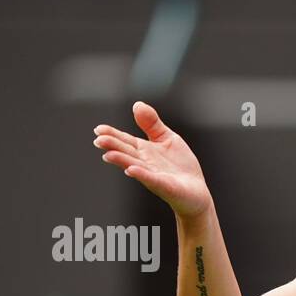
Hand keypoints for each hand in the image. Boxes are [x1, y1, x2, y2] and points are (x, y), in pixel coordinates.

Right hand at [93, 101, 211, 218]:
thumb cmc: (180, 166)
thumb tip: (137, 104)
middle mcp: (144, 163)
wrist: (196, 191)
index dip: (112, 134)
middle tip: (99, 140)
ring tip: (108, 155)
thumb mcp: (167, 138)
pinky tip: (131, 170)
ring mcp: (153, 175)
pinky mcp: (165, 186)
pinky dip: (141, 174)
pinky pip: (151, 179)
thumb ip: (152, 123)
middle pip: (126, 152)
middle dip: (112, 146)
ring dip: (121, 160)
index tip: (98, 129)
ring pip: (134, 166)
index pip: (125, 140)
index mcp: (144, 150)